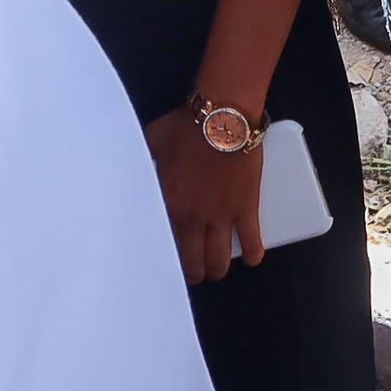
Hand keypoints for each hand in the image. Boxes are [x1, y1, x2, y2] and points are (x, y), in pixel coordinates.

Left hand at [147, 104, 266, 282]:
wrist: (222, 118)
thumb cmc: (186, 126)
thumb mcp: (154, 140)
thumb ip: (147, 158)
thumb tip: (138, 161)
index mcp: (168, 203)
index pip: (162, 241)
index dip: (164, 254)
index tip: (165, 257)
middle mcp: (192, 217)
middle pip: (192, 261)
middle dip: (193, 272)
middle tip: (194, 272)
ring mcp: (221, 216)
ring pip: (218, 260)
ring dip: (217, 269)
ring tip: (216, 269)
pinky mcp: (247, 209)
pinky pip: (252, 242)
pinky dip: (253, 254)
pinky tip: (252, 258)